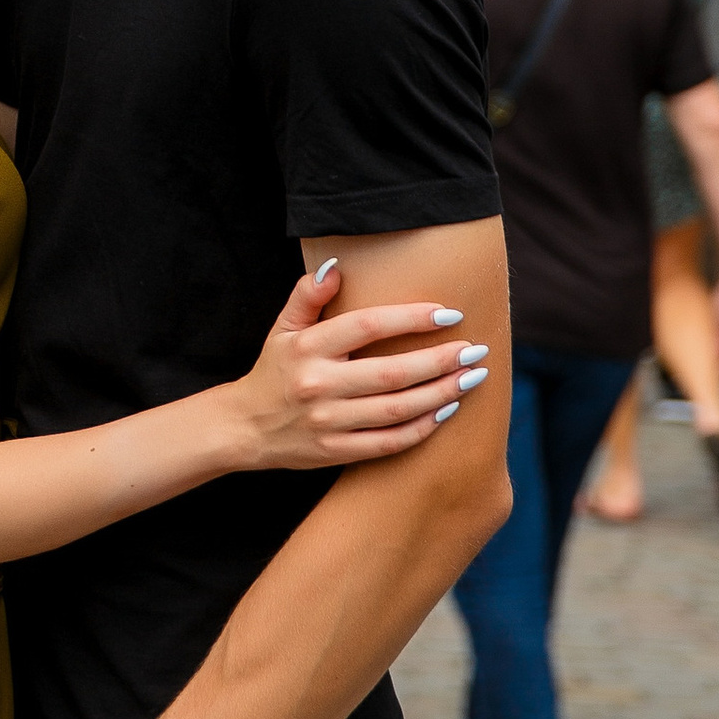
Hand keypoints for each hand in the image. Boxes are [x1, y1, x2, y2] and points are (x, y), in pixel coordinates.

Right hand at [229, 257, 489, 470]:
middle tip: (475, 349)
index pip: (367, 326)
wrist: (243, 428)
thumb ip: (307, 295)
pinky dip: (421, 428)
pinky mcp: (335, 452)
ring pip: (397, 410)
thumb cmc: (273, 370)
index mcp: (308, 347)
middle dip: (440, 360)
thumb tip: (337, 266)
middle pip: (392, 373)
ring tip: (471, 378)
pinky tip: (446, 410)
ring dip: (440, 394)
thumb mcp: (282, 328)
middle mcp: (319, 385)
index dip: (411, 318)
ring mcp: (328, 422)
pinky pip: (388, 443)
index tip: (449, 313)